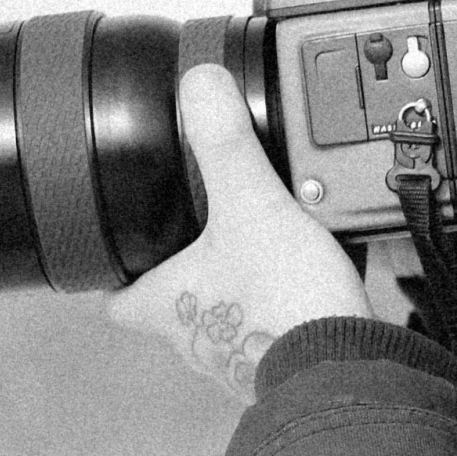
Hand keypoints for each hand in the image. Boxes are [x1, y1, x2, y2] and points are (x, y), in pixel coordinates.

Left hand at [109, 64, 373, 400]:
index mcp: (167, 303)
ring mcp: (239, 356)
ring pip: (222, 320)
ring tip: (266, 252)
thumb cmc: (285, 306)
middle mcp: (196, 339)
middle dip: (187, 271)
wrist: (344, 368)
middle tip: (204, 236)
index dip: (112, 272)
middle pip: (171, 306)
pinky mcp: (282, 363)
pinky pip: (271, 332)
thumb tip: (200, 88)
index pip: (115, 298)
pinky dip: (282, 308)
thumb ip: (225, 145)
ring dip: (238, 291)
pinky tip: (308, 284)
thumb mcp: (253, 206)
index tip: (118, 248)